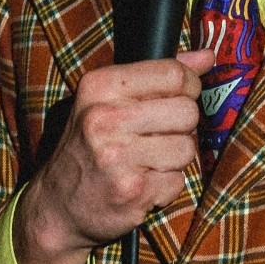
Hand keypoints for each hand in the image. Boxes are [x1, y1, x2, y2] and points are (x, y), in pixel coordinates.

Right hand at [14, 47, 212, 263]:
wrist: (57, 206)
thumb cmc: (90, 148)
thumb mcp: (109, 101)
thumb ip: (158, 76)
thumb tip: (206, 57)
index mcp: (99, 86)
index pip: (173, 73)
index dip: (188, 88)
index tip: (177, 99)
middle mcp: (105, 117)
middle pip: (187, 111)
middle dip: (182, 128)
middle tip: (157, 138)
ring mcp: (118, 156)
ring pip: (188, 148)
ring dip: (174, 160)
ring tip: (147, 162)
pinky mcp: (132, 189)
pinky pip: (178, 181)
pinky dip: (165, 186)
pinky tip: (141, 183)